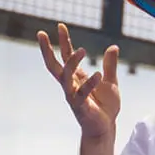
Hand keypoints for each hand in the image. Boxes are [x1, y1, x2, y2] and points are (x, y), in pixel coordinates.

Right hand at [39, 23, 119, 139]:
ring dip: (72, 63)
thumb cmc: (105, 107)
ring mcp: (73, 96)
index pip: (65, 56)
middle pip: (54, 65)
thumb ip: (110, 65)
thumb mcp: (110, 82)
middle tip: (41, 34)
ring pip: (66, 77)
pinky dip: (89, 84)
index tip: (60, 26)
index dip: (63, 41)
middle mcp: (70, 85)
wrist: (106, 128)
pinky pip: (82, 94)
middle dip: (46, 50)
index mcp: (76, 78)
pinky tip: (98, 74)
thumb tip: (113, 47)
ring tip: (82, 50)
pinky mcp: (80, 107)